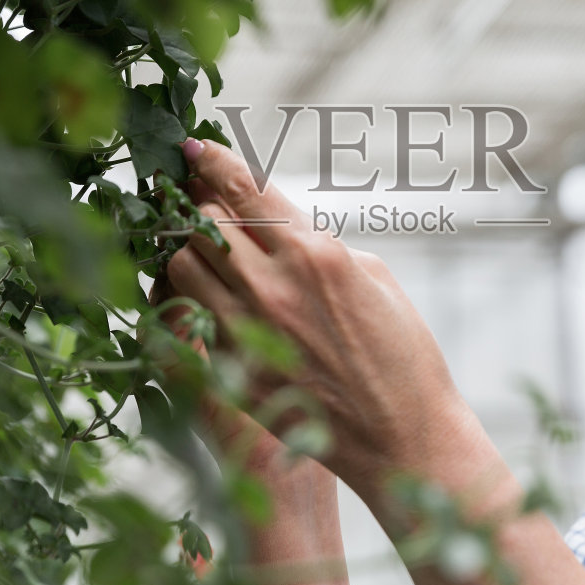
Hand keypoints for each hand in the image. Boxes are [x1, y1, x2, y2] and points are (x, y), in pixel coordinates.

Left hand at [160, 137, 472, 507]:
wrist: (403, 437)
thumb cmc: (403, 355)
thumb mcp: (374, 277)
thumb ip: (317, 244)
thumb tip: (278, 228)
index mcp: (315, 253)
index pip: (245, 188)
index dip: (212, 160)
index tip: (193, 147)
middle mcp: (273, 287)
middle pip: (203, 221)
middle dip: (198, 204)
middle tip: (195, 198)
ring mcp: (247, 332)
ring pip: (182, 266)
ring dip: (187, 251)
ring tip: (200, 249)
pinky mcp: (233, 371)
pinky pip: (185, 319)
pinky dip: (187, 300)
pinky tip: (198, 296)